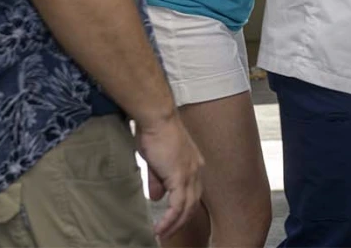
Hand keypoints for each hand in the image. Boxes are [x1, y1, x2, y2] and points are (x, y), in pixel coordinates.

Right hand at [136, 116, 203, 239]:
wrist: (157, 117)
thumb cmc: (154, 132)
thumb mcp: (155, 160)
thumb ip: (158, 180)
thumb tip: (157, 197)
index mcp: (193, 164)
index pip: (192, 192)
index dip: (183, 208)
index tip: (172, 218)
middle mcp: (196, 170)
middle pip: (193, 203)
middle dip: (181, 220)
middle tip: (167, 231)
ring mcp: (190, 174)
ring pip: (187, 208)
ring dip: (174, 224)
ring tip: (162, 233)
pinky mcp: (180, 177)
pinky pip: (177, 206)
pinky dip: (169, 219)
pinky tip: (160, 227)